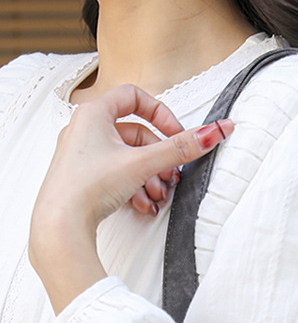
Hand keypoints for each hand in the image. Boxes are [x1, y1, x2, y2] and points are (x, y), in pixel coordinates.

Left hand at [28, 84, 233, 312]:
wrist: (60, 225)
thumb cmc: (86, 187)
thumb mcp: (142, 163)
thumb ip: (180, 148)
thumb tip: (212, 132)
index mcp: (93, 113)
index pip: (134, 97)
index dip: (161, 114)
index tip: (176, 134)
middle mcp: (84, 130)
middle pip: (136, 134)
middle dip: (159, 158)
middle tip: (172, 174)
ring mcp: (82, 156)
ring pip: (128, 159)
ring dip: (149, 177)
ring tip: (157, 194)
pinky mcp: (83, 179)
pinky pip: (116, 175)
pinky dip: (134, 187)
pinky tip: (143, 204)